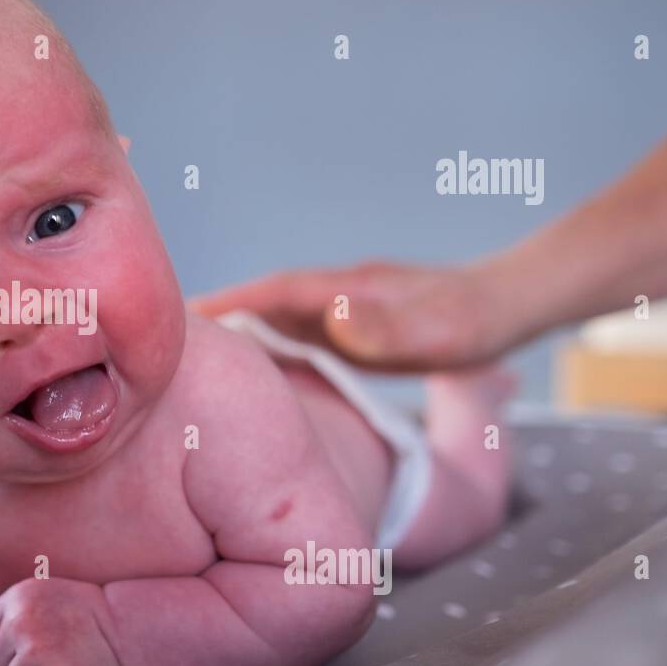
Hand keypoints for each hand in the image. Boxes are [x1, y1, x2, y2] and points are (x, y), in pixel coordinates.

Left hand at [0, 577, 125, 665]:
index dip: (15, 640)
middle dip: (24, 661)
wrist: (130, 630)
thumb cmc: (90, 616)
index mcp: (19, 596)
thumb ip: (19, 608)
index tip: (43, 637)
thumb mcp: (49, 593)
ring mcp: (36, 654)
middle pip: (1, 658)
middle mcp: (21, 622)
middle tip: (58, 653)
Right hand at [191, 260, 513, 370]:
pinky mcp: (348, 328)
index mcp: (342, 291)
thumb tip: (333, 313)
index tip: (173, 321)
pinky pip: (292, 338)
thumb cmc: (474, 322)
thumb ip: (389, 323)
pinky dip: (263, 351)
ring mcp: (339, 309)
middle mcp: (332, 295)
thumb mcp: (440, 331)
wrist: (509, 305)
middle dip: (212, 321)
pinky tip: (248, 374)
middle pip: (258, 306)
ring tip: (187, 365)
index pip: (267, 294)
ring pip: (272, 321)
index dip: (221, 308)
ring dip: (234, 337)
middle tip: (157, 345)